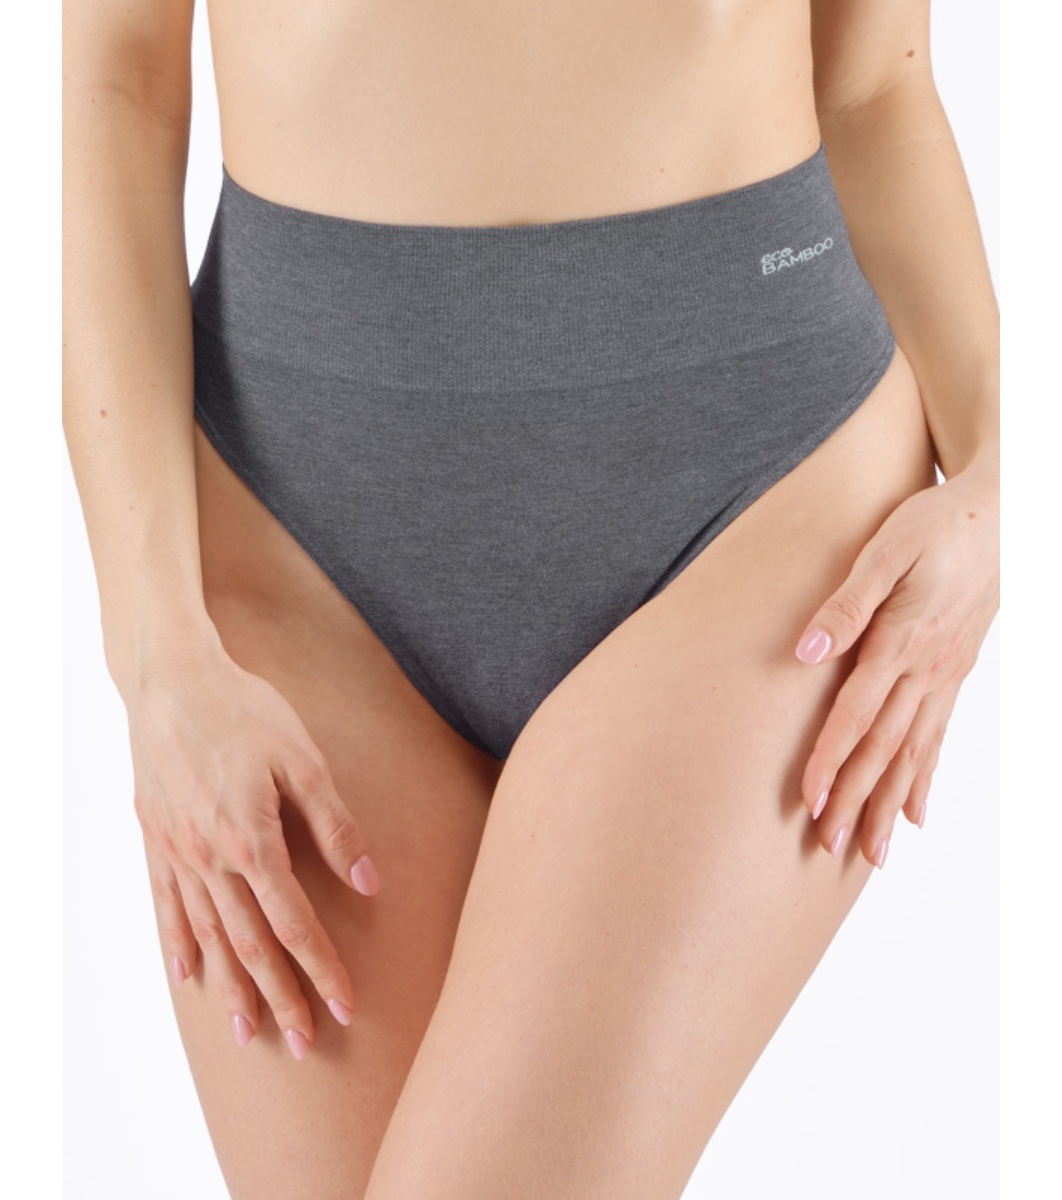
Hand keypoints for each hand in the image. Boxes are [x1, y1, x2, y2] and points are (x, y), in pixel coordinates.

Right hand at [128, 630, 380, 1058]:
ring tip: (251, 1032)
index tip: (346, 1005)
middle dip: (281, 997)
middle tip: (304, 1042)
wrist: (171, 681)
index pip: (295, 925)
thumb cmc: (246, 713)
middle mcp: (212, 860)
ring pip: (210, 937)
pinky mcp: (157, 840)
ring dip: (233, 988)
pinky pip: (167, 906)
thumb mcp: (305, 761)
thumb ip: (336, 826)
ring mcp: (178, 854)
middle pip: (252, 946)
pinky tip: (189, 975)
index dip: (321, 969)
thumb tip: (369, 881)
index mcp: (253, 841)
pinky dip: (180, 943)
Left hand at [792, 456, 998, 867]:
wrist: (1002, 512)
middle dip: (855, 801)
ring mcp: (944, 677)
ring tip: (869, 852)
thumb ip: (847, 603)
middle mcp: (925, 670)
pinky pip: (937, 738)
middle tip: (829, 848)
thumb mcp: (886, 549)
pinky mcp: (954, 674)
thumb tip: (807, 649)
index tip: (807, 802)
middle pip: (883, 749)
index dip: (830, 761)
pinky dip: (922, 778)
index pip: (857, 715)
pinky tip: (912, 812)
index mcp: (901, 641)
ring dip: (886, 804)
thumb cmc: (937, 523)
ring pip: (912, 754)